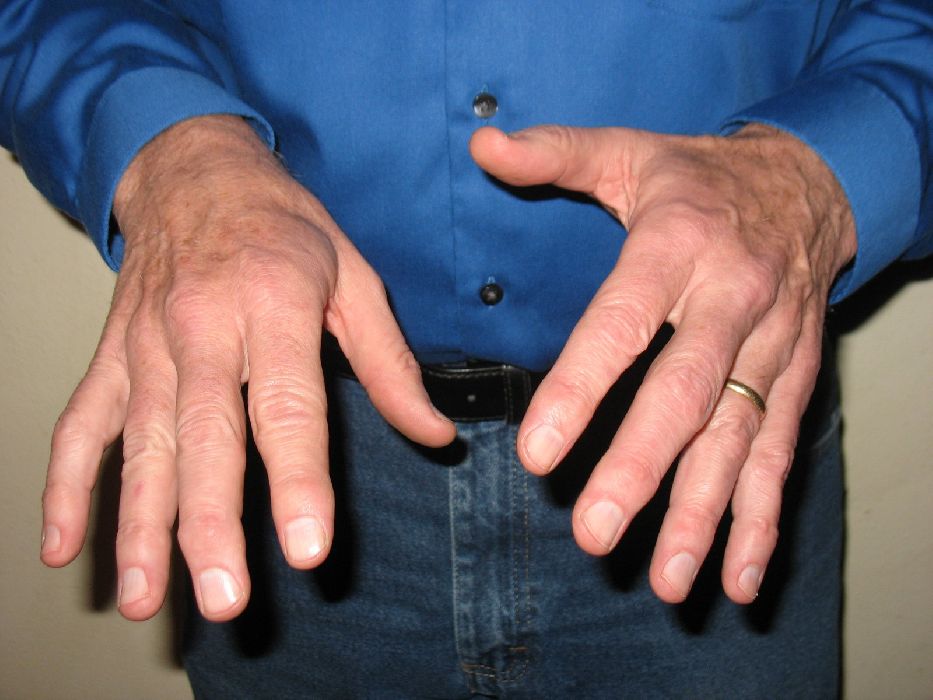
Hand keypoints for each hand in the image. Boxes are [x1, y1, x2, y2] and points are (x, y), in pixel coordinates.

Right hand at [40, 115, 454, 620]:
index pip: (288, 407)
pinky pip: (82, 422)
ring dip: (137, 523)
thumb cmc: (282, 226)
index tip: (307, 548)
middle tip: (223, 597)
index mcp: (273, 306)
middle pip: (204, 436)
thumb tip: (434, 435)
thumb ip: (391, 363)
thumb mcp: (354, 277)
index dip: (299, 480)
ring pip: (139, 443)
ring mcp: (146, 345)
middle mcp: (202, 328)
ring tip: (144, 596)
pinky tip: (61, 545)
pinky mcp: (112, 354)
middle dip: (210, 522)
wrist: (193, 169)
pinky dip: (66, 484)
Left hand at [470, 123, 855, 602]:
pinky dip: (762, 518)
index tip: (537, 452)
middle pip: (687, 394)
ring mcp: (772, 344)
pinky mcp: (795, 376)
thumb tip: (484, 143)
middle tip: (595, 533)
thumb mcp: (630, 151)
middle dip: (641, 468)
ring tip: (667, 581)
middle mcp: (731, 300)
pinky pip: (780, 451)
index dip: (582, 387)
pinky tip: (738, 578)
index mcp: (678, 246)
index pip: (622, 322)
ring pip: (738, 437)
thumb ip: (556, 153)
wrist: (811, 183)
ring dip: (704, 513)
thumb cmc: (699, 178)